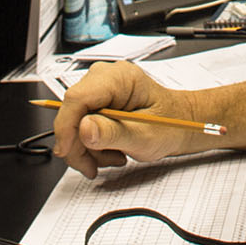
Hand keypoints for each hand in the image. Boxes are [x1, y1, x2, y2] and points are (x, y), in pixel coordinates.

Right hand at [51, 62, 220, 178]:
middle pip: (72, 113)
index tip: (67, 151)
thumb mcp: (144, 135)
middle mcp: (104, 78)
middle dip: (80, 145)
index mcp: (119, 78)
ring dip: (88, 148)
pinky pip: (80, 125)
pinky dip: (91, 144)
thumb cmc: (169, 125)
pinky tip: (111, 150)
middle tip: (95, 165)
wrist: (179, 123)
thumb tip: (84, 129)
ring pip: (74, 123)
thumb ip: (113, 133)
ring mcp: (98, 89)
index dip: (67, 127)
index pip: (77, 98)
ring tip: (114, 156)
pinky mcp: (96, 101)